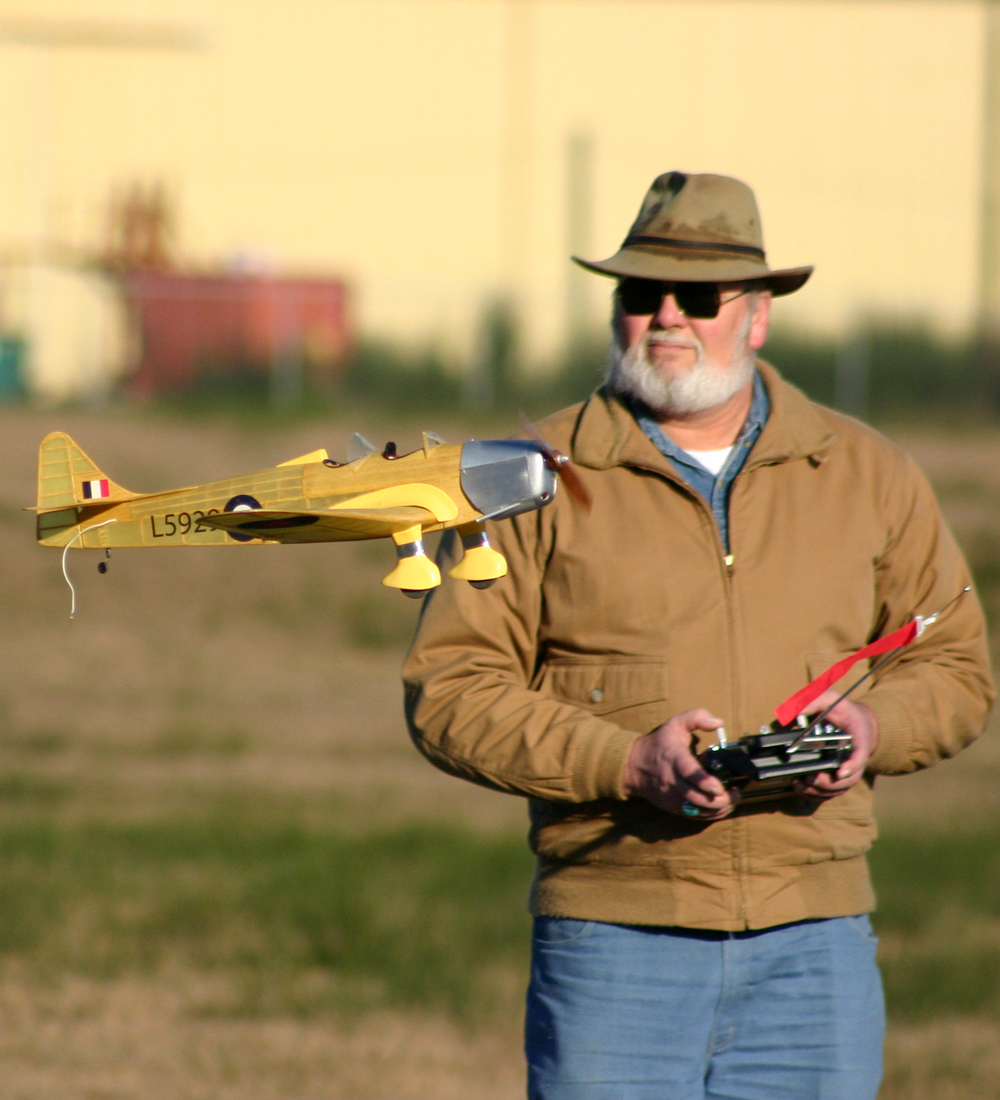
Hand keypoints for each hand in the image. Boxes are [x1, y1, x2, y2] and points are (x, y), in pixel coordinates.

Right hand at [623, 708, 739, 819]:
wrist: (633, 766)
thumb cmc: (658, 744)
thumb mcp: (675, 724)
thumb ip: (697, 717)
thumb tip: (718, 722)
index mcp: (674, 758)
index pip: (689, 772)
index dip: (705, 782)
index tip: (719, 786)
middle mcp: (672, 780)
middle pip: (697, 797)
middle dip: (719, 799)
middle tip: (734, 792)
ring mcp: (672, 796)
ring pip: (698, 810)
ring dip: (719, 808)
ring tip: (732, 798)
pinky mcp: (673, 807)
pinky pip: (695, 816)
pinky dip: (711, 814)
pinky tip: (722, 806)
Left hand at [791, 690, 878, 799]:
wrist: (855, 722)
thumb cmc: (842, 711)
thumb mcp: (830, 698)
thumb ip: (813, 701)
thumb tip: (794, 714)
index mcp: (858, 739)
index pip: (859, 756)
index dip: (852, 766)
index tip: (840, 772)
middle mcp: (855, 759)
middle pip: (848, 779)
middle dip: (829, 783)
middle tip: (811, 777)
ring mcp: (847, 771)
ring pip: (838, 789)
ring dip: (819, 790)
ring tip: (800, 784)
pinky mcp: (837, 777)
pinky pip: (830, 792)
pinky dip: (816, 793)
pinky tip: (800, 788)